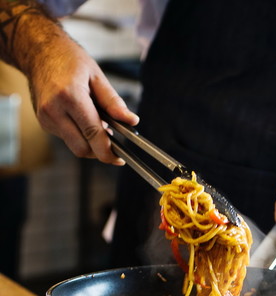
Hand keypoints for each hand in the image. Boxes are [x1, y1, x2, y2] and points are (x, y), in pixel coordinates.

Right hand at [28, 34, 138, 163]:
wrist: (38, 52)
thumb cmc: (69, 60)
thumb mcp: (97, 76)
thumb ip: (114, 102)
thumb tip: (132, 121)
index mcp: (70, 97)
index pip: (93, 134)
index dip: (108, 151)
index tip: (120, 159)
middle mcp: (54, 110)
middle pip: (82, 149)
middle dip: (99, 151)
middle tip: (114, 143)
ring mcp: (46, 118)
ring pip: (74, 147)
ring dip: (90, 143)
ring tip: (98, 124)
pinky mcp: (44, 123)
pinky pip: (67, 139)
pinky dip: (80, 136)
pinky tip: (84, 120)